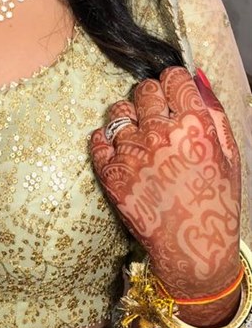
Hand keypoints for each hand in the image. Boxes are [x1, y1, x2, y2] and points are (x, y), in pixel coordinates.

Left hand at [90, 67, 240, 297]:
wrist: (192, 250)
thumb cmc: (215, 202)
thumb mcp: (229, 154)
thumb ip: (213, 111)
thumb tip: (195, 78)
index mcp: (194, 127)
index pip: (173, 77)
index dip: (173, 82)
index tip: (172, 92)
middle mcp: (161, 135)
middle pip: (144, 89)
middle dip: (151, 97)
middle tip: (156, 117)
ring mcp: (132, 153)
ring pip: (118, 111)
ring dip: (128, 118)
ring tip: (139, 137)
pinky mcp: (110, 172)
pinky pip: (98, 138)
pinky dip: (107, 141)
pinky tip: (123, 153)